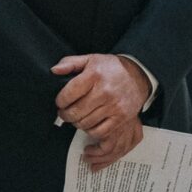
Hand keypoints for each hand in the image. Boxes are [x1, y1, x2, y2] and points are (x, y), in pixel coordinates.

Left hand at [52, 54, 149, 169]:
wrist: (137, 76)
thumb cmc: (111, 68)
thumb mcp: (90, 59)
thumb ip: (70, 63)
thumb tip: (54, 70)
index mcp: (94, 75)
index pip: (69, 93)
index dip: (60, 100)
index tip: (60, 102)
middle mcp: (104, 91)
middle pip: (76, 112)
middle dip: (65, 114)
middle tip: (64, 113)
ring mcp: (114, 106)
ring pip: (85, 123)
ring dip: (76, 123)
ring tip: (76, 117)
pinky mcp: (121, 118)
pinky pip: (99, 132)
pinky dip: (90, 131)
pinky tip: (88, 124)